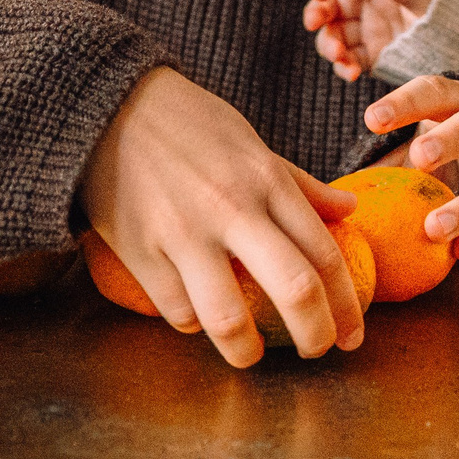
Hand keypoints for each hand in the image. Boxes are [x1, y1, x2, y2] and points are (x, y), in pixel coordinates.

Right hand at [80, 68, 365, 366]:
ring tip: (250, 353)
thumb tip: (350, 210)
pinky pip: (177, 309)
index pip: (325, 254)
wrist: (107, 105)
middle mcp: (232, 208)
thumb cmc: (187, 123)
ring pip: (227, 318)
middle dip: (316, 335)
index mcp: (267, 180)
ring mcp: (183, 233)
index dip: (347, 305)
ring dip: (246, 350)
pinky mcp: (139, 252)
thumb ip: (299, 184)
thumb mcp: (251, 143)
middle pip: (295, 290)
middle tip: (318, 352)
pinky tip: (197, 314)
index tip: (352, 335)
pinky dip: (192, 322)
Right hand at [302, 0, 433, 80]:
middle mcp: (361, 9)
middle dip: (318, 15)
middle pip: (331, 9)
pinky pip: (349, 61)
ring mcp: (362, 34)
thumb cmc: (437, 8)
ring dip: (329, 45)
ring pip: (334, 37)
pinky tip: (351, 72)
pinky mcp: (367, 57)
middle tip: (312, 23)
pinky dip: (346, 67)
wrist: (452, 40)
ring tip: (337, 54)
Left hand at [359, 74, 458, 257]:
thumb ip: (386, 158)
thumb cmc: (440, 144)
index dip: (404, 104)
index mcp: (457, 101)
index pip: (432, 92)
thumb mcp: (418, 135)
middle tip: (420, 157)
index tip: (372, 120)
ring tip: (435, 228)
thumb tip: (331, 193)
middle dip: (451, 139)